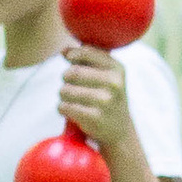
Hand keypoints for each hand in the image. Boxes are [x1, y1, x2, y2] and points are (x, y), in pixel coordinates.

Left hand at [57, 41, 133, 164]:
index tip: (71, 61)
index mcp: (117, 69)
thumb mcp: (106, 76)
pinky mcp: (94, 117)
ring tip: (72, 100)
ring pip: (65, 90)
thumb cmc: (108, 98)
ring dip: (63, 95)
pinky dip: (62, 108)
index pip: (86, 52)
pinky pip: (64, 106)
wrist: (119, 131)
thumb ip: (86, 60)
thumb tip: (64, 50)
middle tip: (72, 86)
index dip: (73, 55)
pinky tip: (71, 111)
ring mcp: (105, 101)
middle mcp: (114, 83)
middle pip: (72, 72)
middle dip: (66, 79)